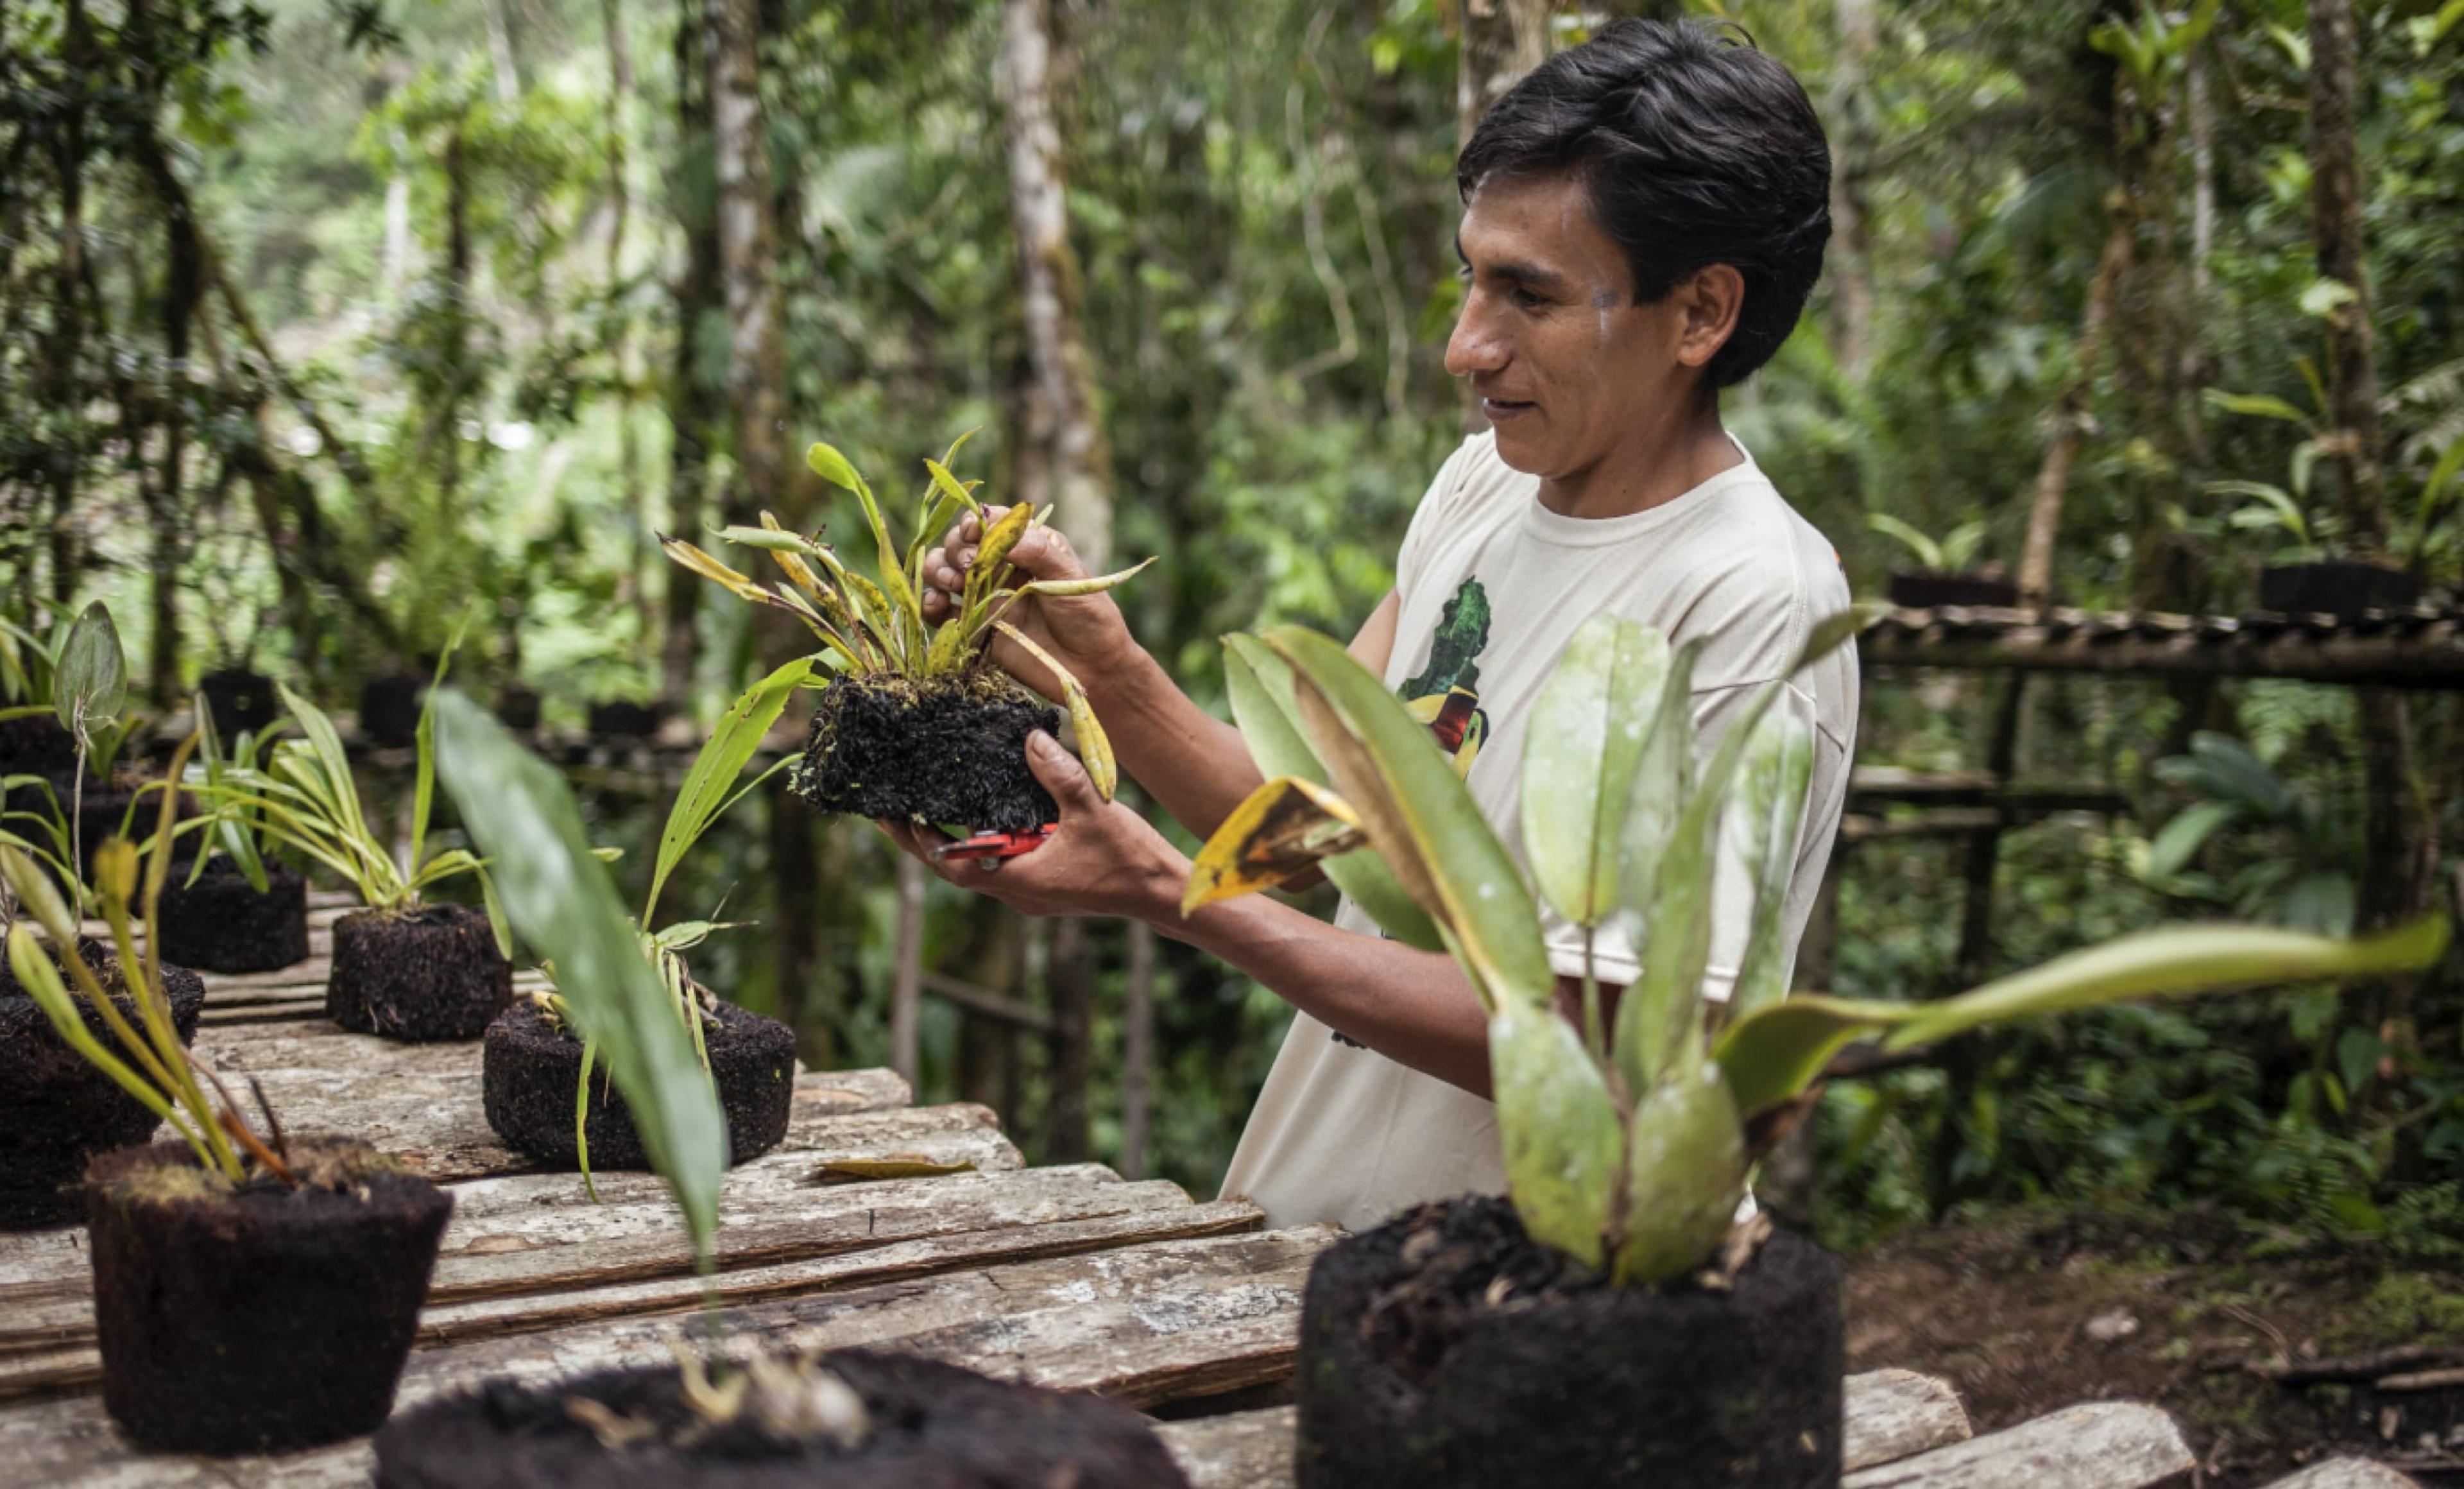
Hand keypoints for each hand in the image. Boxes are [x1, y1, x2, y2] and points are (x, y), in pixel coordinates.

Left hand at [877, 730, 1187, 922]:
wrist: (1161, 892)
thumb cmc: (1128, 859)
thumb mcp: (1092, 809)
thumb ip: (1058, 773)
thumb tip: (1030, 738)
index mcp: (1018, 881)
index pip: (950, 864)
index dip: (917, 840)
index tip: (890, 816)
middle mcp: (1017, 893)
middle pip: (955, 867)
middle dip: (922, 840)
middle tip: (890, 811)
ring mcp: (1032, 891)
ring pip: (977, 866)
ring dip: (952, 841)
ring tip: (926, 809)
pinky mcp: (1046, 885)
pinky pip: (1002, 863)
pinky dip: (984, 841)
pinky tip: (983, 816)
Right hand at [918, 508, 1136, 702]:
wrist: (1092, 670)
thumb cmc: (1090, 617)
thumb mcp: (1069, 577)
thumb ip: (1035, 550)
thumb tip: (994, 530)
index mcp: (1026, 545)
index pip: (989, 522)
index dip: (974, 523)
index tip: (973, 534)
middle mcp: (1001, 567)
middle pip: (959, 544)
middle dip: (956, 549)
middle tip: (969, 566)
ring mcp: (986, 597)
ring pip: (943, 572)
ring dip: (937, 571)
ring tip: (953, 584)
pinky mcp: (975, 628)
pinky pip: (942, 613)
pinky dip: (931, 605)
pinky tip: (937, 605)